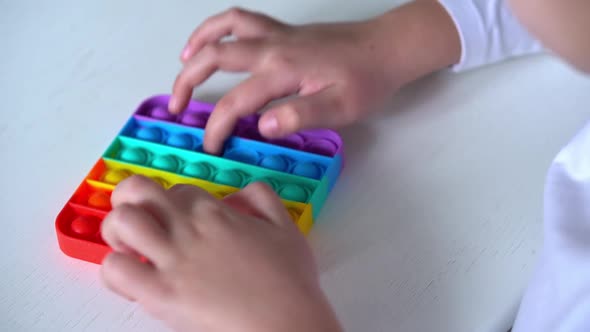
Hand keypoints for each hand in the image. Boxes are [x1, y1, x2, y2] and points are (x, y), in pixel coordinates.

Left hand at [100, 175, 341, 331]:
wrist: (286, 323)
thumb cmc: (289, 281)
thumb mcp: (286, 227)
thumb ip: (263, 199)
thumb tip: (238, 195)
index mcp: (215, 212)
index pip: (175, 190)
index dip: (171, 203)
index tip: (176, 222)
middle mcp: (188, 229)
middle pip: (136, 190)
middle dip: (128, 199)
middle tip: (138, 220)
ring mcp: (172, 260)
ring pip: (120, 223)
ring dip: (117, 232)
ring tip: (130, 249)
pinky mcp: (159, 294)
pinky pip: (115, 270)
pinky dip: (116, 271)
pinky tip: (133, 279)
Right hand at [169, 2, 460, 153]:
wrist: (387, 49)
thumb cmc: (366, 81)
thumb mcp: (340, 107)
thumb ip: (300, 116)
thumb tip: (263, 127)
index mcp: (283, 71)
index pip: (236, 102)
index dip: (217, 127)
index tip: (211, 148)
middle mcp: (272, 47)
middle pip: (216, 58)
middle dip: (188, 82)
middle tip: (176, 106)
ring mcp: (276, 34)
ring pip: (224, 28)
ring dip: (197, 45)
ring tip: (182, 65)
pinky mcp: (283, 31)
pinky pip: (241, 20)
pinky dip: (219, 27)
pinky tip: (213, 41)